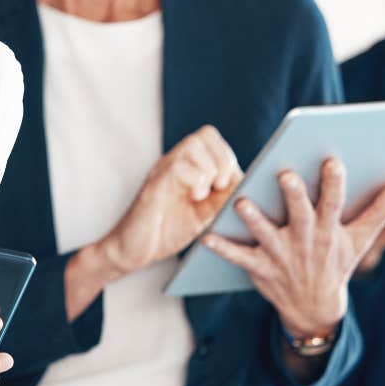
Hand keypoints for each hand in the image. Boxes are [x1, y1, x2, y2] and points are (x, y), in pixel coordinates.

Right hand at [100, 125, 241, 277]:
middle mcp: (175, 162)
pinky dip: (196, 181)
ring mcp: (164, 170)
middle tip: (220, 186)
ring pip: (195, 144)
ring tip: (205, 195)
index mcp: (189, 166)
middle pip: (206, 134)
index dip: (227, 157)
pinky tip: (194, 199)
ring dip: (209, 170)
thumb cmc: (168, 232)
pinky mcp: (155, 183)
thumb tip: (251, 186)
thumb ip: (224, 198)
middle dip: (223, 159)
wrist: (133, 251)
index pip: (213, 140)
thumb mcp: (205, 214)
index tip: (228, 184)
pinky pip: (180, 166)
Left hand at [203, 159, 384, 336]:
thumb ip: (377, 211)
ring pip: (267, 234)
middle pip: (301, 215)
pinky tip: (206, 237)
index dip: (334, 183)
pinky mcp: (261, 268)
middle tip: (286, 173)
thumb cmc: (336, 263)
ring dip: (254, 220)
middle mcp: (306, 241)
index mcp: (329, 230)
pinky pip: (239, 257)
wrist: (315, 307)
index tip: (332, 160)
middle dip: (294, 195)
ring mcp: (282, 255)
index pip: (334, 203)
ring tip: (241, 202)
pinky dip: (223, 248)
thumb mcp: (359, 240)